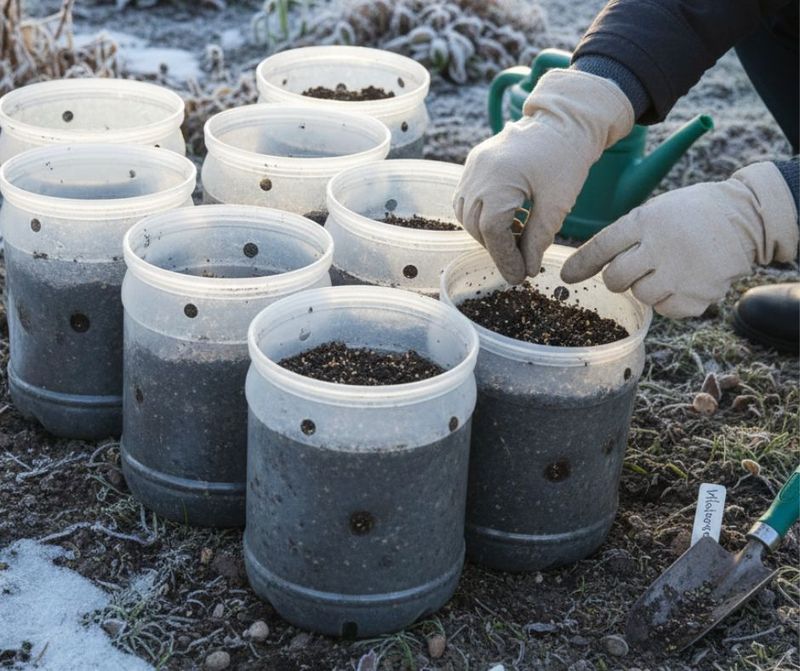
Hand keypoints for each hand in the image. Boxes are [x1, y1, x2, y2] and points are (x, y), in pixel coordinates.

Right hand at [453, 69, 633, 283]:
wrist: (565, 119)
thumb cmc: (567, 159)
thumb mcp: (557, 204)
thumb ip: (538, 239)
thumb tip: (528, 269)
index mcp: (499, 182)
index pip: (493, 232)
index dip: (505, 259)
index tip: (519, 277)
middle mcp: (478, 174)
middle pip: (476, 226)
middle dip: (496, 248)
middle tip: (519, 263)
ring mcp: (472, 167)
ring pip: (467, 214)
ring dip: (486, 232)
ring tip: (514, 238)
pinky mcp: (474, 162)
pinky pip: (467, 197)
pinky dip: (482, 214)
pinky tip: (506, 218)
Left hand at [561, 162, 798, 317]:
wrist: (746, 217)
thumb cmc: (690, 214)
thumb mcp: (655, 211)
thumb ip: (623, 236)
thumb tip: (582, 267)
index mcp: (646, 221)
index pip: (602, 247)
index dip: (581, 265)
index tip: (566, 277)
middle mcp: (661, 247)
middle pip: (615, 279)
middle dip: (618, 278)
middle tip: (636, 268)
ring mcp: (681, 274)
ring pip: (640, 296)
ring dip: (646, 288)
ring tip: (667, 269)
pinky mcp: (698, 295)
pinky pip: (666, 310)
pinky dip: (669, 300)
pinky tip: (683, 281)